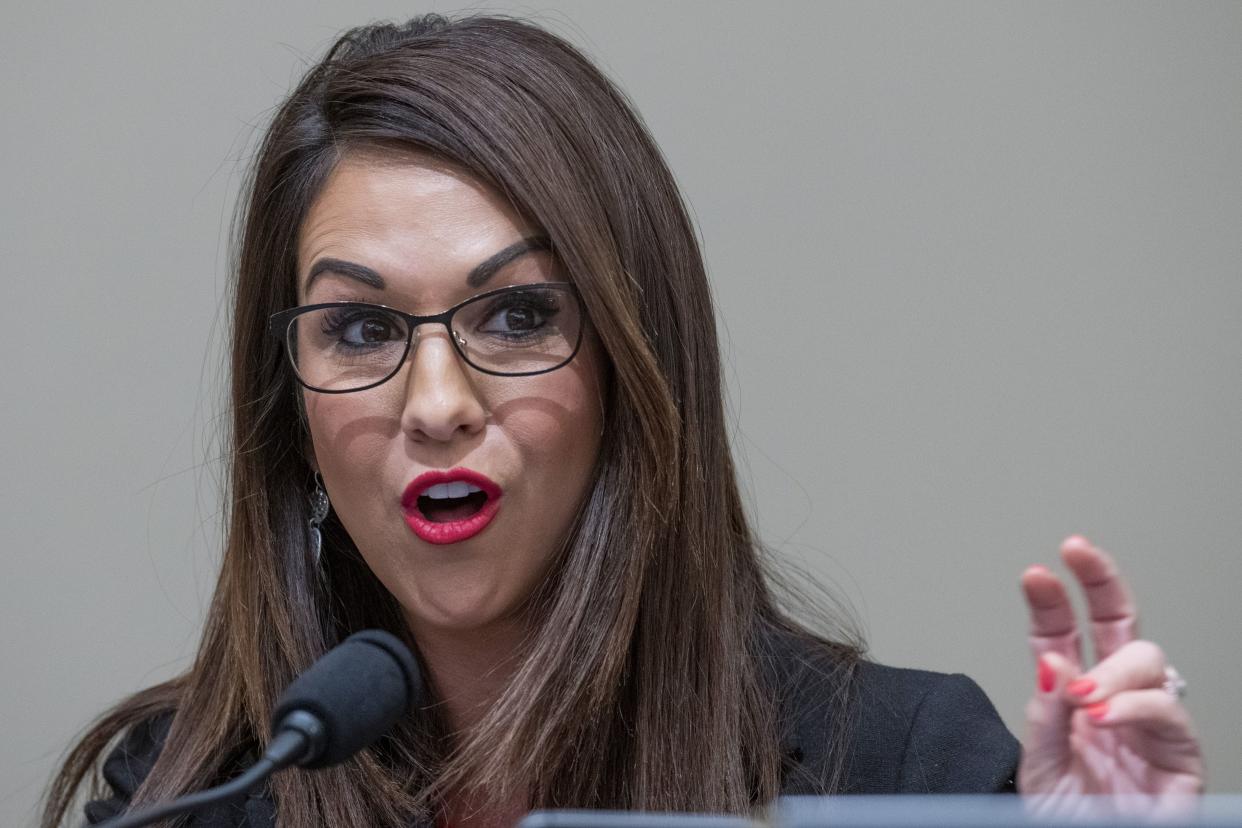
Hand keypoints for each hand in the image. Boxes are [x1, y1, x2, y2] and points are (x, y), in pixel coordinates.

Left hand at [1017, 535, 1203, 817]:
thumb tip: (1052, 661)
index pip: (1065, 634)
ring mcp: (1149, 726)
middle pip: (1121, 625)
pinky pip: (1170, 713)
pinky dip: (1135, 706)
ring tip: (1083, 695)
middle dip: (1101, 580)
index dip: (1053, 600)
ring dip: (1113, 667)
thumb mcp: (1038, 765)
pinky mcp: (1181, 758)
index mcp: (1073, 699)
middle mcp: (1113, 702)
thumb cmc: (1067, 820)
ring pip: (1149, 660)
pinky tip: (1104, 714)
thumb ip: (1044, 715)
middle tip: (1077, 552)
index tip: (1037, 572)